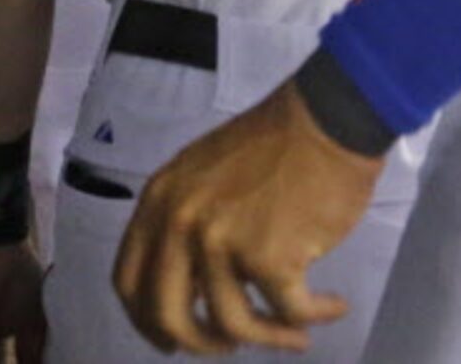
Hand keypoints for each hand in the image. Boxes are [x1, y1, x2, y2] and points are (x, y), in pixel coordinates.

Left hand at [113, 80, 371, 354]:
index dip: (145, 320)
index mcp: (159, 201)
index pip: (128, 280)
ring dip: (269, 338)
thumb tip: (194, 284)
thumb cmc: (275, 144)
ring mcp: (222, 242)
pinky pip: (290, 314)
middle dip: (202, 343)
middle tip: (229, 347)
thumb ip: (186, 221)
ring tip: (296, 331)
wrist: (326, 119)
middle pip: (168, 316)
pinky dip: (314, 317)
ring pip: (232, 326)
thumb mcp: (203, 173)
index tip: (169, 341)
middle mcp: (180, 223)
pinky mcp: (270, 259)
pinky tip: (333, 307)